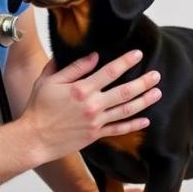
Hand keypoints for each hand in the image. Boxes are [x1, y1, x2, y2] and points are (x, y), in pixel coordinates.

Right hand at [20, 50, 161, 163]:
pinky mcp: (95, 135)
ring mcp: (96, 121)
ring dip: (144, 101)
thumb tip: (93, 56)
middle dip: (143, 82)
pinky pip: (118, 130)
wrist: (35, 138)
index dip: (126, 62)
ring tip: (157, 93)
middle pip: (124, 91)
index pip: (110, 72)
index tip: (138, 54)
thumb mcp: (49, 80)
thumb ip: (73, 68)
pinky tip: (146, 120)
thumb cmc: (38, 107)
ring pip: (126, 110)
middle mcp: (92, 105)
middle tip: (157, 75)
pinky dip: (133, 125)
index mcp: (81, 89)